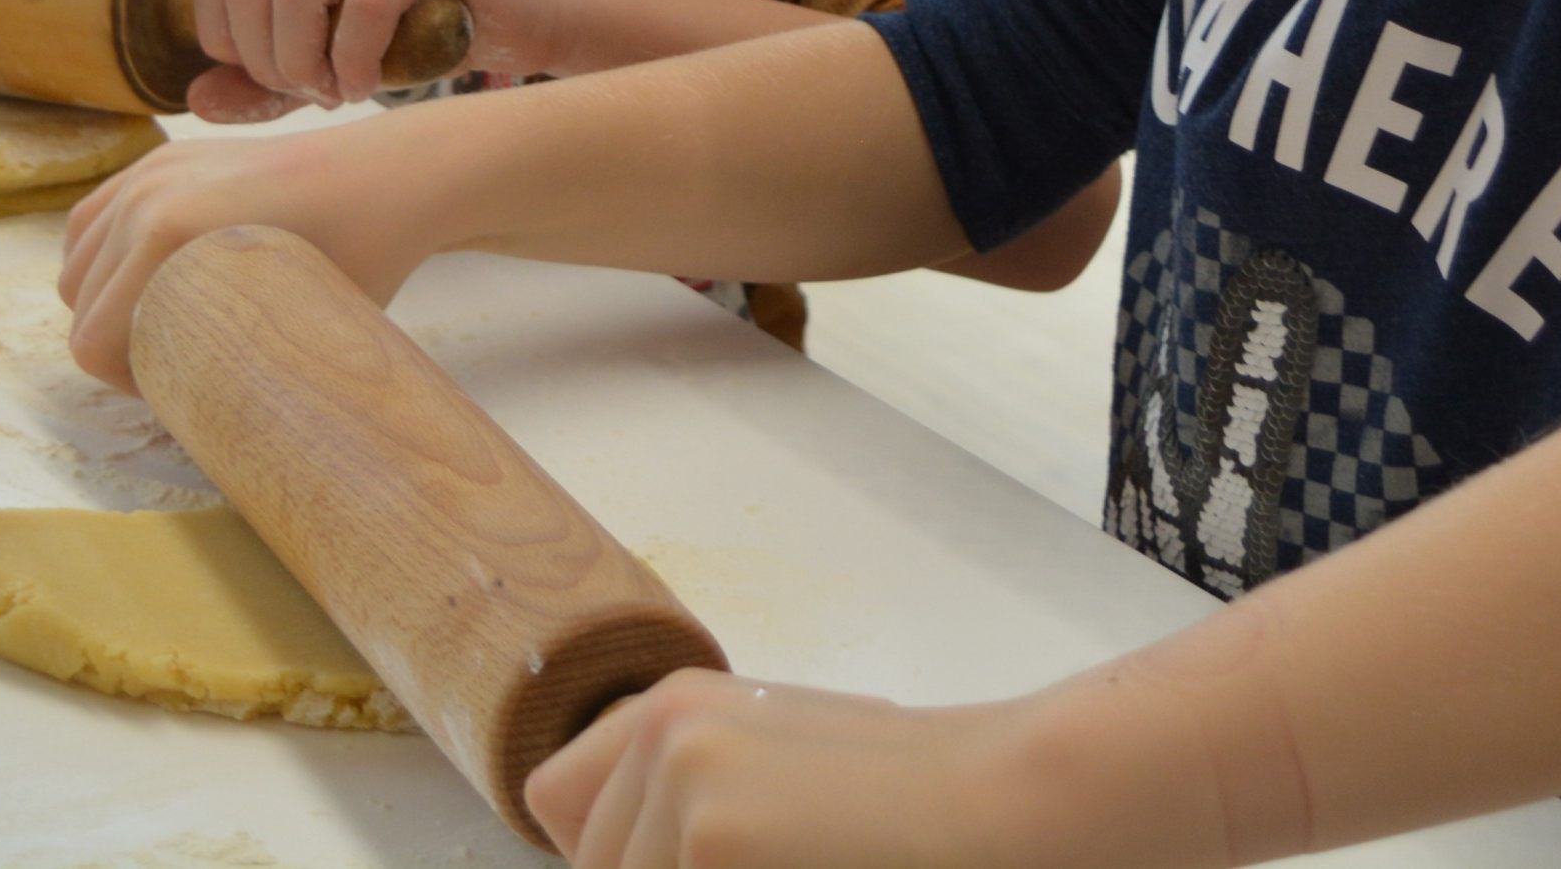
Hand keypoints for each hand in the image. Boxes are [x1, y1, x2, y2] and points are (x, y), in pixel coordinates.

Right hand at [57, 125, 429, 389]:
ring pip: (78, 260)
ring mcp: (150, 170)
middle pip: (79, 301)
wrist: (388, 176)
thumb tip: (195, 418)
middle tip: (176, 360)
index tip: (177, 387)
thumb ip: (228, 370)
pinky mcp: (163, 159)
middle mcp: (143, 198)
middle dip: (115, 343)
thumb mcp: (289, 331)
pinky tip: (146, 276)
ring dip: (103, 299)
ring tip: (161, 317)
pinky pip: (95, 218)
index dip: (126, 383)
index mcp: (164, 237)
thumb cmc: (357, 259)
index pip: (90, 341)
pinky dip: (103, 255)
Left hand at [183, 0, 580, 118]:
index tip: (273, 81)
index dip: (227, 41)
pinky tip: (367, 84)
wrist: (527, 13)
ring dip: (308, 62)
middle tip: (312, 94)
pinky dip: (355, 58)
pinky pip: (366, 0)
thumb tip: (195, 97)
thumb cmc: (428, 32)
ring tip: (338, 91)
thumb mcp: (332, 59)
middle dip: (269, 61)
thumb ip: (267, 78)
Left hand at [527, 670, 1063, 868]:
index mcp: (675, 708)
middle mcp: (663, 729)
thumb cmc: (915, 809)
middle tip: (782, 856)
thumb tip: (609, 857)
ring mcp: (681, 784)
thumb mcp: (780, 773)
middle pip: (593, 865)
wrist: (1005, 806)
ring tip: (807, 860)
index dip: (610, 858)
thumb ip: (691, 800)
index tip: (681, 863)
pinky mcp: (708, 842)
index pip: (555, 806)